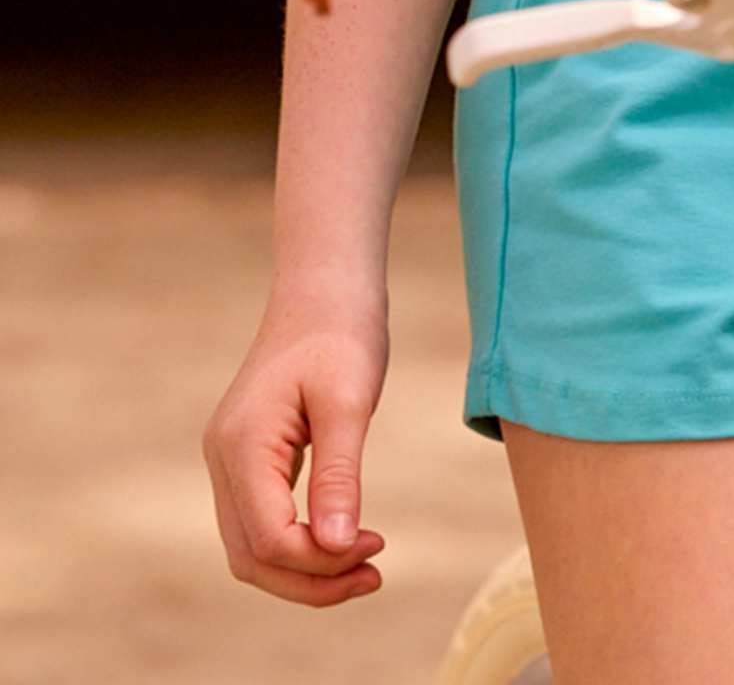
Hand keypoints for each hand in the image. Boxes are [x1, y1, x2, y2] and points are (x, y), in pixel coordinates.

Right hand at [202, 288, 389, 607]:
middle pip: (253, 556)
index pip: (269, 538)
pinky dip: (298, 542)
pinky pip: (261, 520)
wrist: (325, 288)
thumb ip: (339, 476)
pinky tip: (342, 537)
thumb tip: (338, 548)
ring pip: (252, 546)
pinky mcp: (247, 457)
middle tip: (374, 573)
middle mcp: (223, 458)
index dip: (321, 561)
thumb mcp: (348, 402)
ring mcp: (230, 459)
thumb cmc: (342, 333)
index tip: (376, 547)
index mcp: (241, 445)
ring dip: (304, 568)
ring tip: (365, 565)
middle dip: (312, 579)